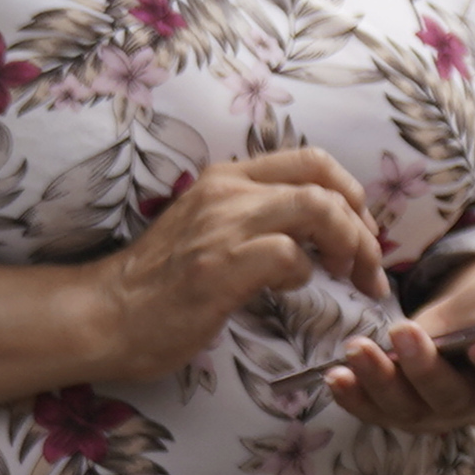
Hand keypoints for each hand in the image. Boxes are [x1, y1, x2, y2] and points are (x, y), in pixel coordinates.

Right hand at [86, 149, 385, 381]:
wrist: (105, 314)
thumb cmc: (163, 282)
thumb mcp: (211, 229)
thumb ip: (258, 218)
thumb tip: (322, 234)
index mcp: (228, 178)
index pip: (312, 160)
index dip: (351, 192)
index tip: (362, 231)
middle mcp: (228, 192)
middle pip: (324, 183)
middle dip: (362, 226)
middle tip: (369, 267)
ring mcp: (222, 227)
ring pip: (316, 209)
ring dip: (349, 246)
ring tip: (350, 278)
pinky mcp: (218, 268)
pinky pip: (289, 255)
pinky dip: (305, 273)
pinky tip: (292, 290)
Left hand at [326, 254, 474, 431]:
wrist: (472, 318)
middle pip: (452, 397)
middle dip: (422, 368)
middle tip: (402, 332)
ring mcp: (440, 413)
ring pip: (410, 409)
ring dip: (379, 382)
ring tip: (356, 351)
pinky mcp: (408, 412)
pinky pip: (380, 412)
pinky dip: (356, 396)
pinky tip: (336, 376)